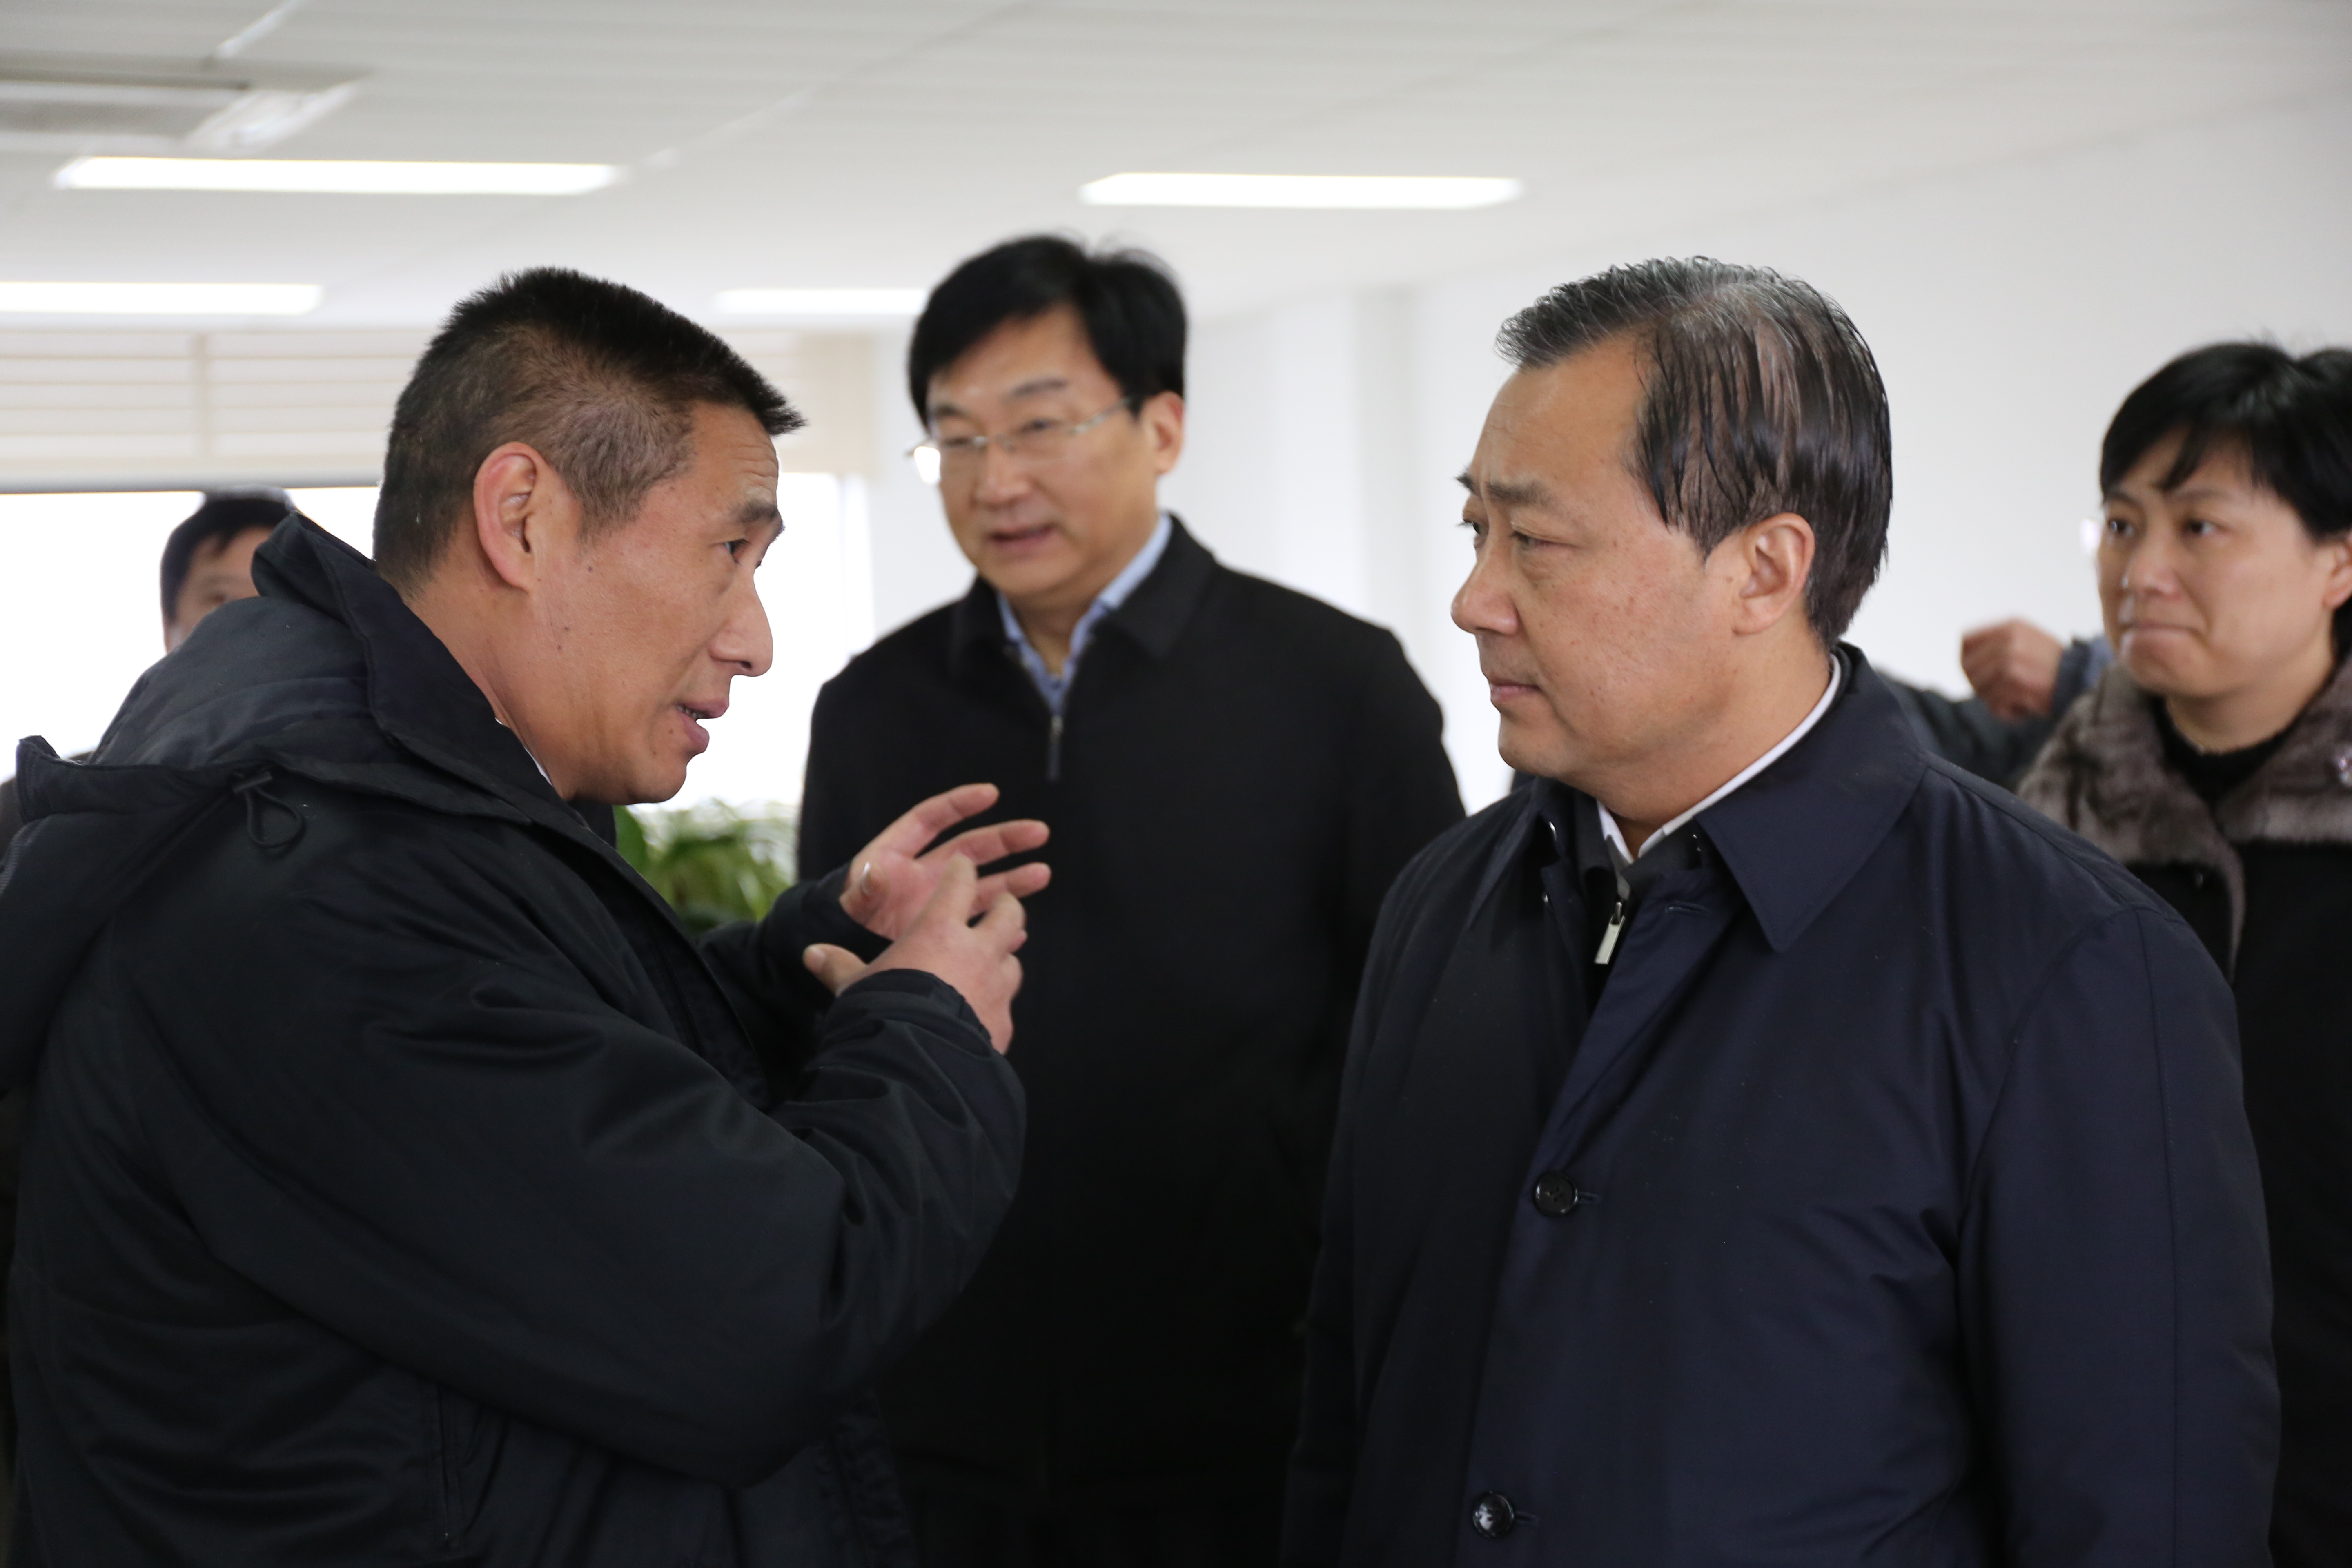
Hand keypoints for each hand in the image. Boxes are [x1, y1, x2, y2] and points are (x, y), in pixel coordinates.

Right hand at [804, 856, 1025, 1051]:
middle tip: (1002, 904)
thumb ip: (839, 966)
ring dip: (1004, 957)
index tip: (963, 866)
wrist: (915, 1063)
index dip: (962, 871)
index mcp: (939, 930)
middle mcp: (976, 951)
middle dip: (1006, 906)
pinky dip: (997, 1003)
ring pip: (1013, 959)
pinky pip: (1006, 1004)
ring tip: (994, 960)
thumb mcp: (854, 987)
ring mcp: (996, 986)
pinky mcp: (1003, 1022)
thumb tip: (812, 954)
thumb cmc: (881, 1013)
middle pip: (1009, 913)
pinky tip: (985, 1011)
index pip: (960, 883)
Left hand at [837, 783, 1048, 939]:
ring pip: (984, 884)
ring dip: (1013, 879)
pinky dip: (998, 924)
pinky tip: (1020, 928)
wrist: (844, 950)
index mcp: (898, 855)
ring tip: (1042, 874)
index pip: (932, 819)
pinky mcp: (948, 928)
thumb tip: (873, 873)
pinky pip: (980, 921)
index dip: (960, 804)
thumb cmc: (842, 920)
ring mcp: (940, 901)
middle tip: (1038, 832)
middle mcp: (925, 873)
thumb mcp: (850, 903)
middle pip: (971, 848)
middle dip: (1005, 838)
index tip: (991, 793)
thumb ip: (863, 890)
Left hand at [1960, 619, 2064, 722]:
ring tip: (2019, 700)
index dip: (1967, 661)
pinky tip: (2026, 710)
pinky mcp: (2015, 680)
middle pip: (1967, 667)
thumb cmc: (2056, 670)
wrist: (2086, 683)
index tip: (1978, 675)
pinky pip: (1994, 705)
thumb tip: (1964, 659)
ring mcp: (2010, 658)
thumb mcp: (2028, 644)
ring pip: (1978, 688)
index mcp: (2011, 626)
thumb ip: (1998, 646)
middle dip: (1979, 685)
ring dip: (1995, 701)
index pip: (1965, 641)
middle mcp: (2009, 639)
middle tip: (2002, 693)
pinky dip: (2007, 713)